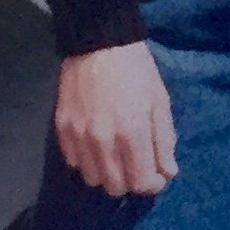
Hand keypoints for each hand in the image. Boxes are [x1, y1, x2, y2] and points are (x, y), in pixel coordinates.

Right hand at [55, 41, 177, 196]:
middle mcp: (103, 141)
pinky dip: (88, 160)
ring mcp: (79, 137)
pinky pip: (75, 162)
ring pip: (93, 179)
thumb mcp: (159, 100)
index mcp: (132, 132)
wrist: (99, 41)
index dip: (152, 184)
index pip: (141, 183)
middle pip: (115, 188)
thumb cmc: (136, 69)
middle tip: (138, 163)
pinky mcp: (62, 130)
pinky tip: (97, 143)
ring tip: (117, 154)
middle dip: (131, 180)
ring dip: (108, 173)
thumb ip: (164, 140)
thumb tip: (167, 172)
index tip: (157, 174)